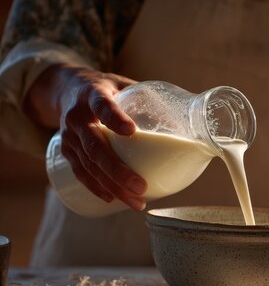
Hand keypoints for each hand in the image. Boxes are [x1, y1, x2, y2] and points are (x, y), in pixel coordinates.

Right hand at [25, 64, 146, 210]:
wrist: (67, 89)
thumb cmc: (107, 89)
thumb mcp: (124, 84)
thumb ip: (148, 99)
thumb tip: (186, 121)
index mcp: (93, 94)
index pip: (102, 105)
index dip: (114, 118)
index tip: (131, 131)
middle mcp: (77, 116)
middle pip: (94, 145)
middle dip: (117, 170)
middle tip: (140, 186)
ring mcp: (68, 135)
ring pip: (88, 165)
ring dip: (111, 186)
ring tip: (135, 201)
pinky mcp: (65, 150)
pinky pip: (80, 172)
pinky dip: (96, 187)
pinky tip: (113, 198)